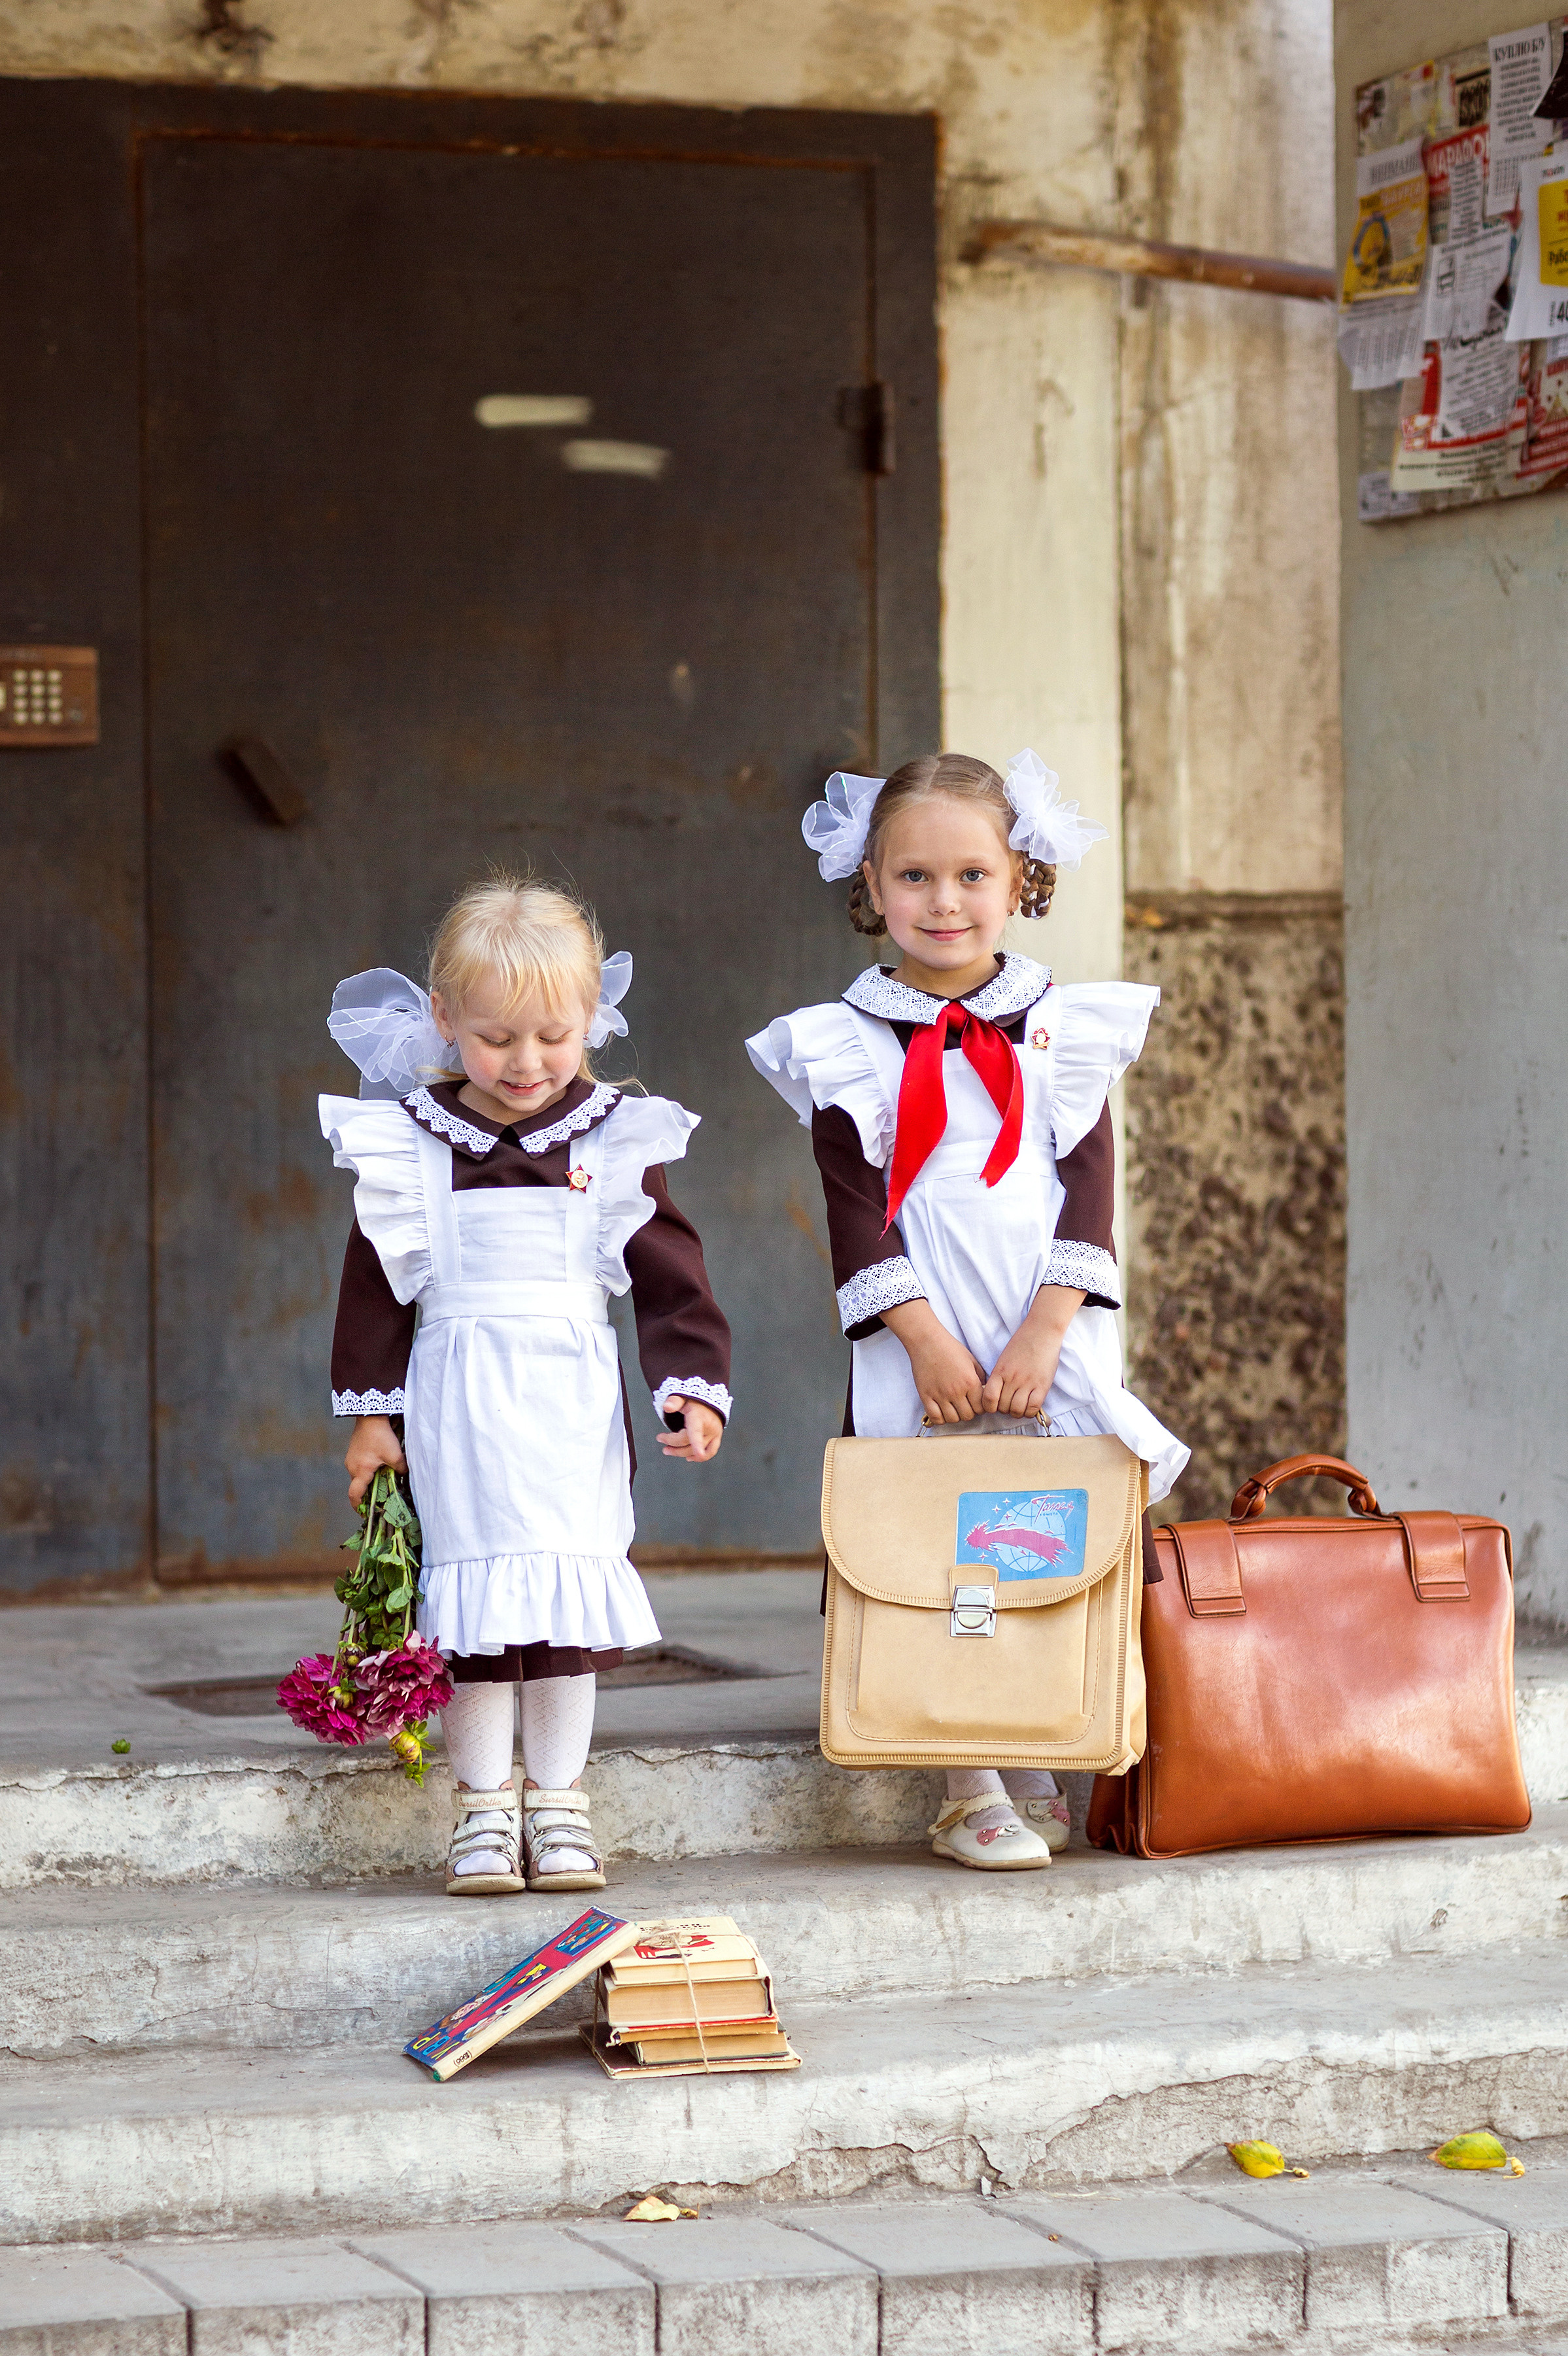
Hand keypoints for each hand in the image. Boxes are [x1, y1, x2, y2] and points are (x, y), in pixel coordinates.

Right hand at [345, 1413, 405, 1506]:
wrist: (370, 1416)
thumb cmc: (382, 1436)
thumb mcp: (395, 1455)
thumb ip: (401, 1469)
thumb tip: (404, 1476)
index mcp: (360, 1471)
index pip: (355, 1495)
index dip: (358, 1506)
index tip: (364, 1513)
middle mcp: (352, 1467)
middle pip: (358, 1486)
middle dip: (367, 1494)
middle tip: (379, 1499)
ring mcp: (351, 1459)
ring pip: (358, 1476)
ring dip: (368, 1481)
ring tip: (381, 1482)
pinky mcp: (353, 1452)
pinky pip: (359, 1467)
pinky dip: (366, 1471)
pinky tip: (378, 1467)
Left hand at [657, 1400, 724, 1462]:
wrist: (710, 1402)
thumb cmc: (695, 1400)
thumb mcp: (683, 1397)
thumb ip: (674, 1401)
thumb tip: (667, 1407)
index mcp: (699, 1417)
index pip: (696, 1431)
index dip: (697, 1443)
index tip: (699, 1453)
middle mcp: (709, 1427)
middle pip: (688, 1442)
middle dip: (672, 1443)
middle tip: (660, 1438)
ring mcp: (714, 1434)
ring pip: (697, 1451)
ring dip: (681, 1452)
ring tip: (668, 1449)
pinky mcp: (716, 1439)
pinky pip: (710, 1452)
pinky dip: (699, 1458)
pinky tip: (688, 1457)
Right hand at [882, 1299, 987, 1423]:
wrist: (927, 1341)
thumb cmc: (950, 1348)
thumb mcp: (972, 1360)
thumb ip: (981, 1377)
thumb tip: (984, 1392)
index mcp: (970, 1382)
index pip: (981, 1408)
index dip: (981, 1407)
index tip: (976, 1403)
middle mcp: (956, 1391)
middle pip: (968, 1416)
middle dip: (969, 1412)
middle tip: (965, 1405)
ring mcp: (940, 1395)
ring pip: (952, 1419)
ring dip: (955, 1416)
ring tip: (954, 1407)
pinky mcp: (926, 1396)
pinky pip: (935, 1417)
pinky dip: (940, 1418)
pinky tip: (941, 1410)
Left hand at [981, 1284, 1085, 1417]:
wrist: (1041, 1332)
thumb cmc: (1022, 1343)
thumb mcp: (1004, 1359)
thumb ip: (1000, 1376)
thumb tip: (995, 1394)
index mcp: (1000, 1371)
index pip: (988, 1399)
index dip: (989, 1407)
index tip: (994, 1405)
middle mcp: (1012, 1379)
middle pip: (1002, 1407)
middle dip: (1004, 1410)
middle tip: (1009, 1405)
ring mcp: (1027, 1383)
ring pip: (1017, 1410)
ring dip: (1017, 1412)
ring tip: (1019, 1406)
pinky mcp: (1042, 1385)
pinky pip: (1033, 1407)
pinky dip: (1030, 1412)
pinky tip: (1030, 1407)